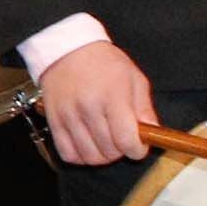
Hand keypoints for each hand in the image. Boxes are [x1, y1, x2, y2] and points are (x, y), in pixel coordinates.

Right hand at [38, 37, 154, 167]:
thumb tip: (152, 133)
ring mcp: (68, 115)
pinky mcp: (53, 120)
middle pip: (109, 151)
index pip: (126, 140)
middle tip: (121, 139)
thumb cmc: (104, 62)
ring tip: (105, 142)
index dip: (137, 150)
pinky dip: (80, 156)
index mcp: (112, 97)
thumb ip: (145, 108)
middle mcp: (88, 108)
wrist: (68, 48)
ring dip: (102, 156)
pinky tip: (87, 145)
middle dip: (121, 151)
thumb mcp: (134, 78)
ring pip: (89, 157)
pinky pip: (68, 154)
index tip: (138, 146)